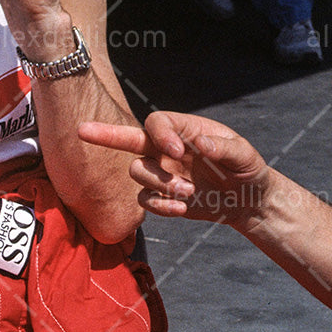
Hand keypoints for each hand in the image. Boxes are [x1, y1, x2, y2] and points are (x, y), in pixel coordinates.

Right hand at [79, 111, 269, 226]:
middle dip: (106, 136)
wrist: (248, 200)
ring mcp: (162, 173)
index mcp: (185, 130)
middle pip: (128, 140)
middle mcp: (167, 149)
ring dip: (158, 184)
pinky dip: (160, 206)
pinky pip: (145, 201)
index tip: (178, 152)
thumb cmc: (247, 169)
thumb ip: (224, 148)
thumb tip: (200, 143)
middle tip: (83, 131)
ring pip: (136, 173)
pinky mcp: (163, 198)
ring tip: (188, 193)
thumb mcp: (244, 155)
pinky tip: (182, 208)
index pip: (156, 122)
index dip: (160, 134)